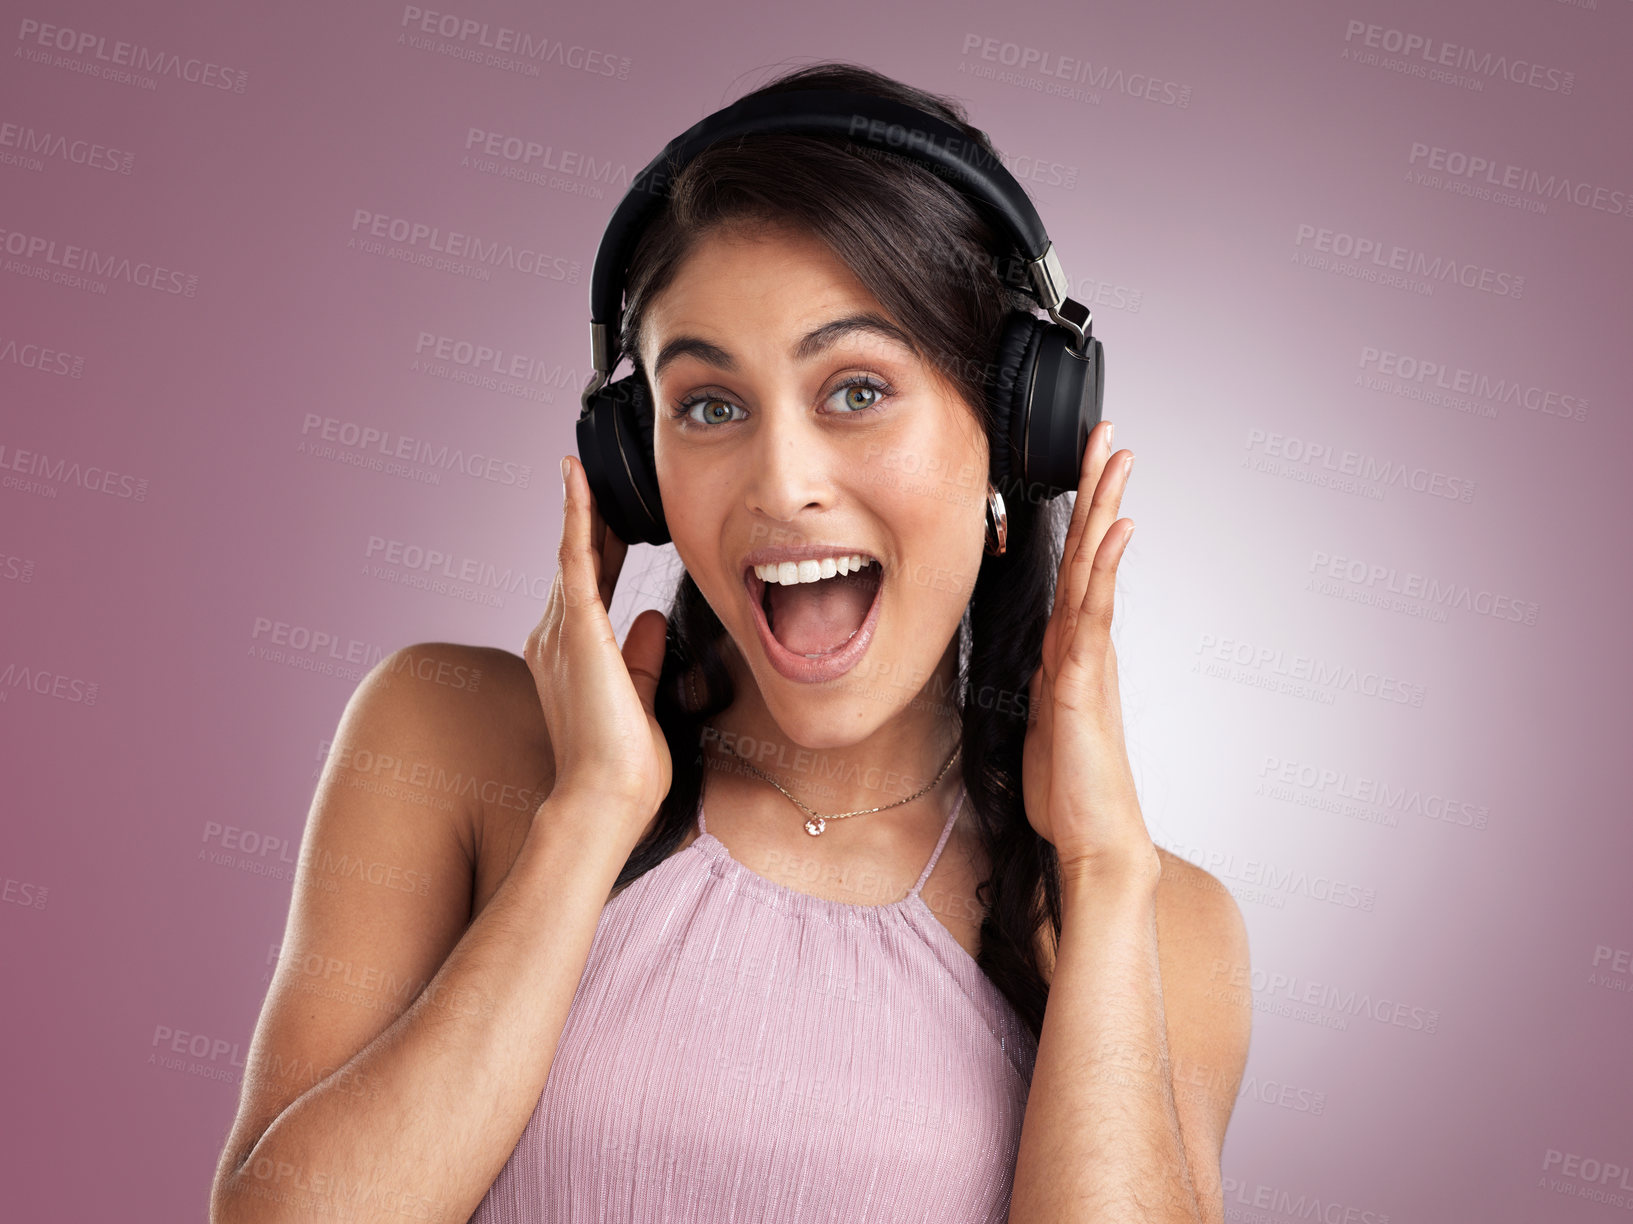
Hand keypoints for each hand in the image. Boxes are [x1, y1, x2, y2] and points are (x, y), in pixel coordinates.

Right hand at [523, 455, 671, 832]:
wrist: (607, 799)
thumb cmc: (623, 765)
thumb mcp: (640, 697)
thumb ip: (641, 655)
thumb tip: (649, 615)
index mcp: (571, 655)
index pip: (589, 586)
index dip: (600, 547)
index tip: (611, 515)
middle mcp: (555, 638)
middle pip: (578, 563)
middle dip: (588, 519)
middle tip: (595, 475)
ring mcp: (561, 633)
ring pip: (572, 554)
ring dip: (580, 509)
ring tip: (583, 468)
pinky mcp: (577, 631)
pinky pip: (574, 559)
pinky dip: (576, 517)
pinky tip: (579, 482)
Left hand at [1020, 422, 1155, 879]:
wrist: (1094, 841)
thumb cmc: (1069, 792)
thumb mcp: (1041, 725)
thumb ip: (1043, 687)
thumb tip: (1039, 664)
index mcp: (1069, 652)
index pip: (1073, 570)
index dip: (1079, 520)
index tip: (1085, 473)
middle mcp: (1084, 646)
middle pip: (1091, 554)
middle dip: (1097, 493)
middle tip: (1108, 436)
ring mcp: (1088, 660)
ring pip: (1095, 570)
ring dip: (1104, 510)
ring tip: (1117, 457)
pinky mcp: (1082, 681)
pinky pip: (1093, 613)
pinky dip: (1103, 568)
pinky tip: (1116, 529)